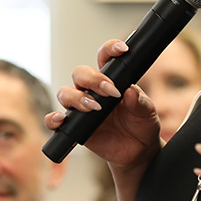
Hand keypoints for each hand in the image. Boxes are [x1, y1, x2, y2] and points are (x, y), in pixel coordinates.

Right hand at [45, 40, 161, 168]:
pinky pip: (54, 120)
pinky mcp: (74, 127)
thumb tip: (131, 91)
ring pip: (65, 93)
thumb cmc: (142, 125)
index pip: (105, 58)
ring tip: (95, 107)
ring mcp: (81, 108)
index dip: (109, 49)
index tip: (121, 49)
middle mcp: (93, 91)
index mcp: (111, 80)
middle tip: (110, 91)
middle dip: (93, 79)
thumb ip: (140, 101)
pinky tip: (61, 120)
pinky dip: (53, 118)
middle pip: (80, 73)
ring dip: (77, 98)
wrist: (139, 151)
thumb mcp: (148, 112)